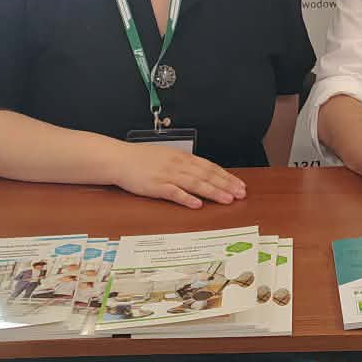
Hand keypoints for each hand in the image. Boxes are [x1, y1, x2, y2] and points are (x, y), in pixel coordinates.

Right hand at [112, 143, 247, 209]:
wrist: (119, 159)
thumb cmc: (142, 159)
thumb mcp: (167, 156)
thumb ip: (184, 164)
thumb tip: (201, 172)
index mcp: (182, 157)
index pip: (209, 167)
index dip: (226, 176)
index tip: (239, 184)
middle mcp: (178, 165)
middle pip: (207, 175)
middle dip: (226, 185)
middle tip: (241, 194)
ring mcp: (167, 175)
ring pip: (195, 183)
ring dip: (213, 192)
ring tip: (227, 199)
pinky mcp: (156, 186)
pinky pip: (174, 193)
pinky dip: (187, 198)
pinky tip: (197, 204)